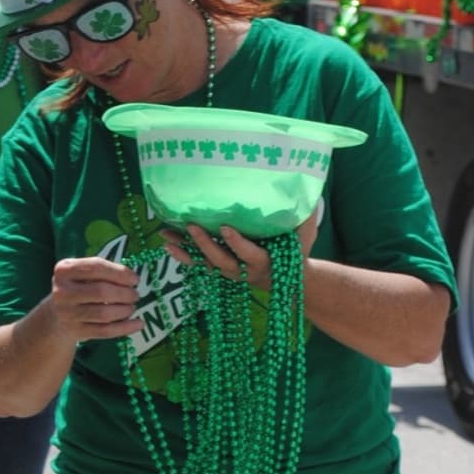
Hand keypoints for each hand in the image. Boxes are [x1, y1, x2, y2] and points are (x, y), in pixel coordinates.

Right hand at [46, 257, 142, 342]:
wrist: (56, 315)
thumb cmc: (77, 288)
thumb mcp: (82, 274)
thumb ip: (103, 271)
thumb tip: (132, 279)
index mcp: (64, 270)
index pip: (96, 267)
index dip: (119, 273)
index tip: (135, 279)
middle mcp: (62, 291)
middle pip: (101, 291)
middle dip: (124, 293)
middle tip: (135, 295)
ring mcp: (67, 313)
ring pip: (104, 313)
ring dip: (125, 310)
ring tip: (132, 307)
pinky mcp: (75, 331)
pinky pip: (105, 331)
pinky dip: (125, 327)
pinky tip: (139, 324)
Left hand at [161, 208, 319, 290]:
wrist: (286, 280)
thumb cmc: (296, 252)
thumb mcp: (305, 236)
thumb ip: (305, 217)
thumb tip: (307, 193)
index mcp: (266, 262)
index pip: (250, 255)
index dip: (237, 244)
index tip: (225, 228)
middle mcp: (244, 270)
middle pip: (222, 261)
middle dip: (205, 245)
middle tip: (191, 226)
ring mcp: (229, 271)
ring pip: (205, 263)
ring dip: (186, 251)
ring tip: (167, 236)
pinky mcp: (219, 268)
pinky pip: (198, 264)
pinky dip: (182, 256)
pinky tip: (167, 244)